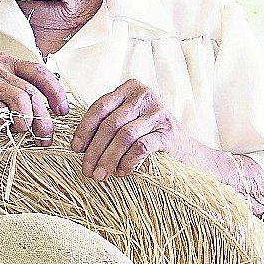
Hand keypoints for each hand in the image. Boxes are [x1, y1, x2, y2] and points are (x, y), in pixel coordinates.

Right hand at [0, 54, 68, 142]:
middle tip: (45, 136)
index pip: (39, 72)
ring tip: (22, 132)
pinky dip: (2, 124)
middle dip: (43, 118)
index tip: (62, 111)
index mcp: (8, 63)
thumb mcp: (2, 94)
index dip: (55, 92)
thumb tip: (51, 116)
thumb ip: (24, 97)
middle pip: (32, 91)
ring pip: (19, 100)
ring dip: (25, 121)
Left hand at [70, 80, 194, 179]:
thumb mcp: (129, 122)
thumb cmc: (151, 138)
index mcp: (130, 89)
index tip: (76, 148)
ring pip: (124, 136)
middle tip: (87, 169)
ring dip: (108, 158)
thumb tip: (79, 144)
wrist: (187, 154)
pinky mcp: (168, 133)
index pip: (100, 106)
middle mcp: (145, 96)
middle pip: (110, 123)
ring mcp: (159, 113)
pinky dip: (127, 162)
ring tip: (100, 175)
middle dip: (94, 149)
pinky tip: (122, 172)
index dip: (84, 129)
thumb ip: (108, 123)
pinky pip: (141, 147)